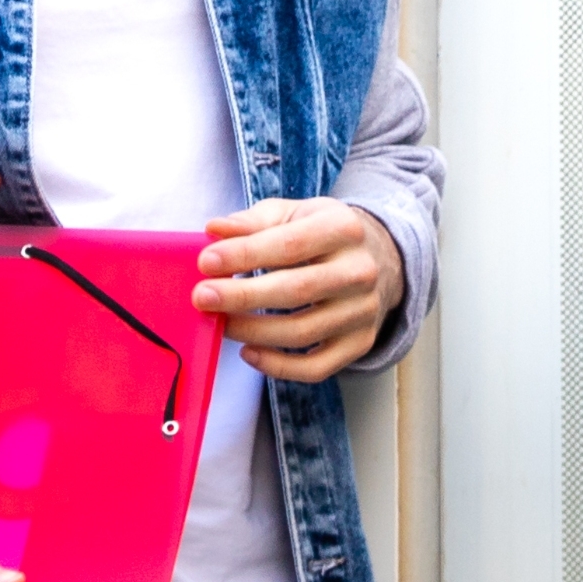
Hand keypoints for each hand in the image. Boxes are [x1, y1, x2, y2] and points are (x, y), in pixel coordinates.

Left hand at [194, 199, 402, 384]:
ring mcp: (364, 311)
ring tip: (221, 323)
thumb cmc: (322, 234)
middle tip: (203, 298)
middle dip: (243, 296)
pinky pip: (317, 367)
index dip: (244, 255)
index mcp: (344, 229)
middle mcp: (361, 271)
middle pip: (297, 291)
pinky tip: (250, 353)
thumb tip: (215, 229)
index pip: (289, 245)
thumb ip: (253, 221)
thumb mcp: (294, 214)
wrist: (379, 259)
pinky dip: (279, 366)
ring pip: (303, 332)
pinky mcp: (360, 343)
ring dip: (253, 331)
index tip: (206, 262)